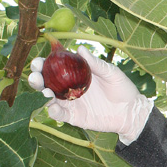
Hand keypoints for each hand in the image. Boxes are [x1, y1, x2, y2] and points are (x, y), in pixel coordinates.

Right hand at [28, 45, 152, 143]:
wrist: (131, 112)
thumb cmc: (122, 89)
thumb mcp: (111, 73)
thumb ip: (95, 63)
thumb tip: (79, 48)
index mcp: (75, 74)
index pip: (54, 67)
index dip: (42, 64)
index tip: (38, 62)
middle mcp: (69, 87)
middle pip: (46, 82)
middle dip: (36, 78)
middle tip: (35, 77)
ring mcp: (70, 103)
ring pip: (48, 99)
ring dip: (43, 95)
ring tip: (46, 92)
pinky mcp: (74, 117)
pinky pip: (59, 115)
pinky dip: (53, 111)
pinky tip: (53, 108)